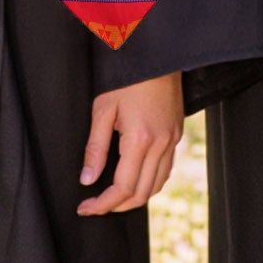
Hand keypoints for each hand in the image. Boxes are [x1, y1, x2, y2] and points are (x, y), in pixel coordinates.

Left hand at [77, 71, 183, 215]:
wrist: (157, 54)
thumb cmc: (128, 77)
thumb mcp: (103, 109)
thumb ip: (95, 148)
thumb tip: (87, 179)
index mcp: (140, 139)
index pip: (122, 188)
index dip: (102, 204)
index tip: (85, 207)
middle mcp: (161, 143)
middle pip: (141, 193)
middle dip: (117, 206)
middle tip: (95, 205)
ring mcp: (172, 139)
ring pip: (157, 184)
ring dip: (135, 197)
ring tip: (113, 197)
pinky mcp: (177, 133)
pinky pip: (166, 169)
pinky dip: (150, 182)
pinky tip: (135, 178)